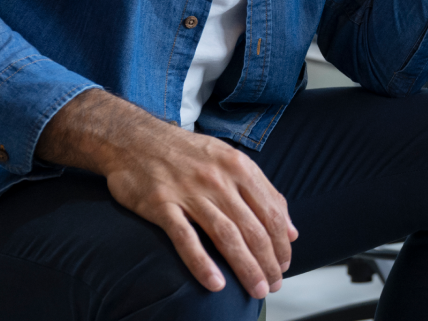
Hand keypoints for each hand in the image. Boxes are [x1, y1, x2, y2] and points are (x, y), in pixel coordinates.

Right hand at [38, 90, 294, 298]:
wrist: (136, 138)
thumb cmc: (188, 153)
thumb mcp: (231, 161)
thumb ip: (263, 193)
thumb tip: (291, 231)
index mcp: (240, 167)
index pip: (271, 212)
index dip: (281, 243)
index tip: (284, 265)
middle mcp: (219, 179)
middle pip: (252, 228)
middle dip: (267, 261)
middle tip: (274, 285)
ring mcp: (190, 192)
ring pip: (226, 235)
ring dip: (245, 266)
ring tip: (256, 288)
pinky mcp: (162, 205)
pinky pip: (185, 238)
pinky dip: (201, 263)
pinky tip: (215, 283)